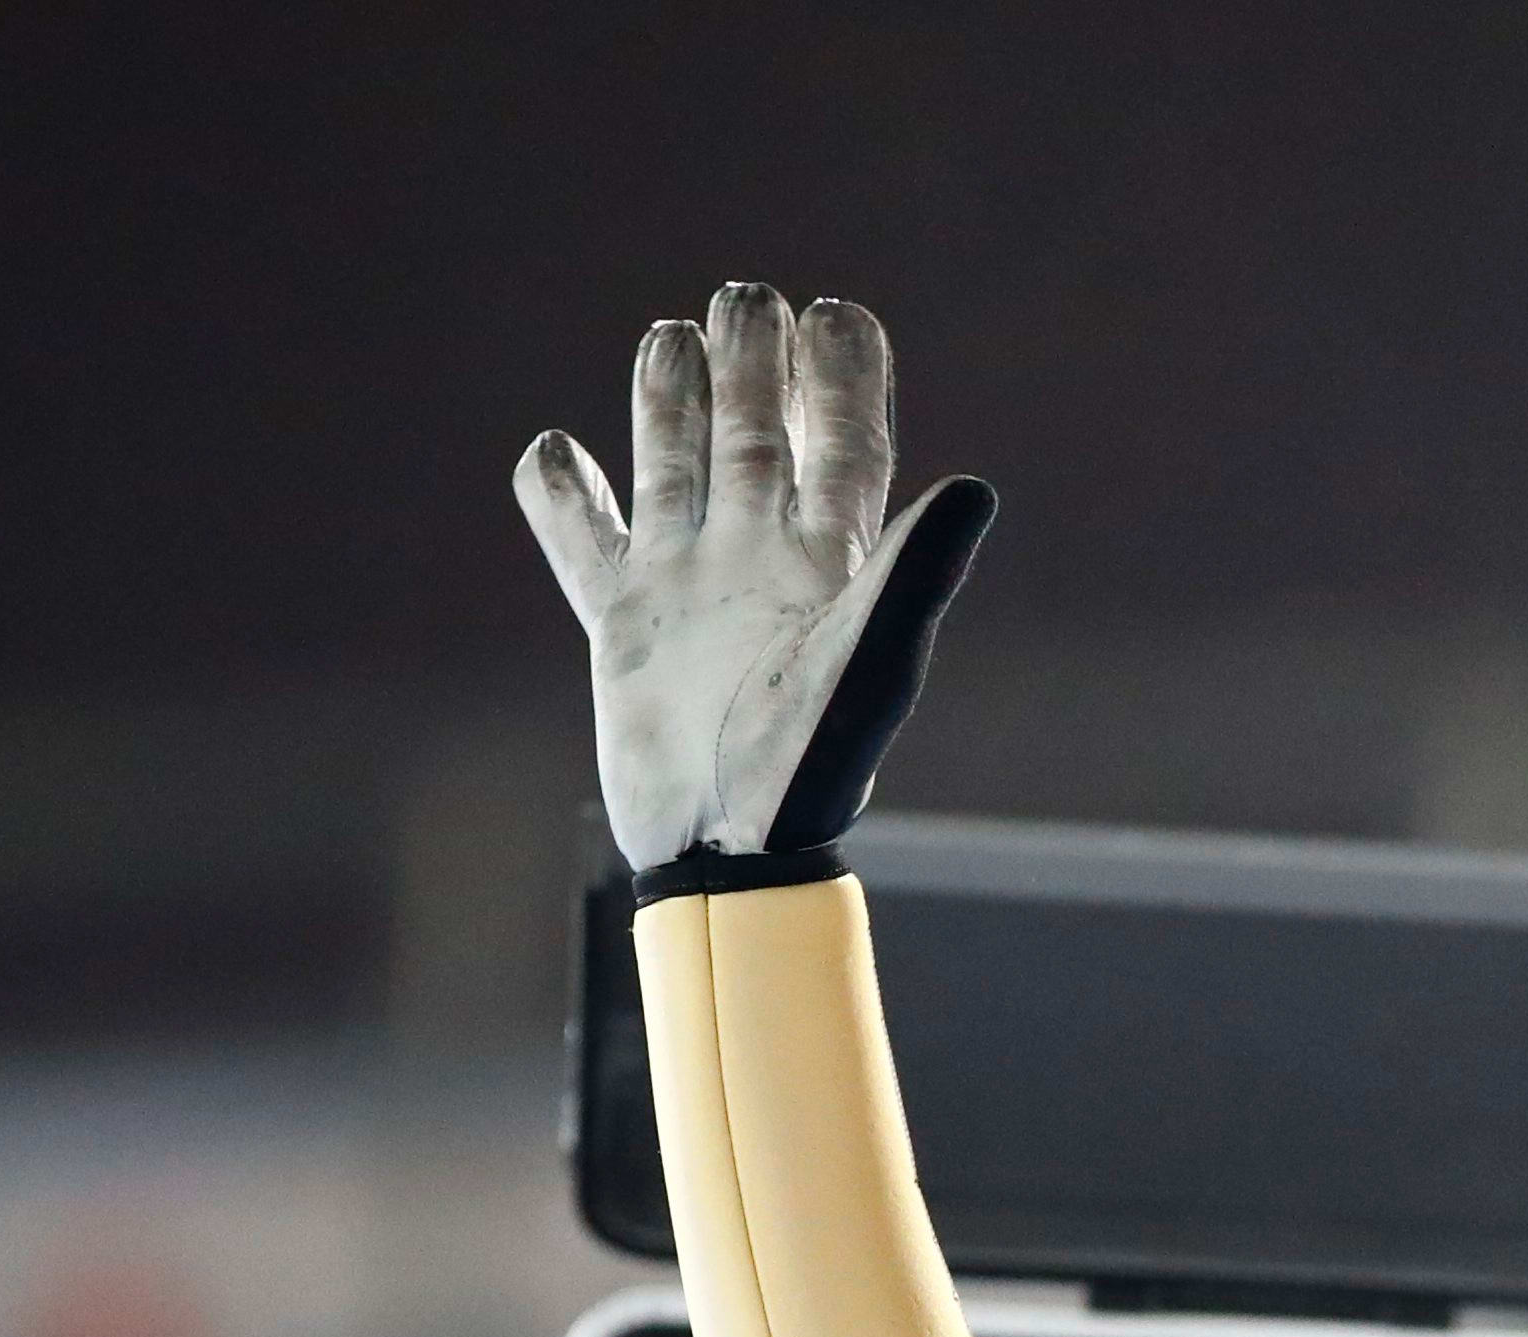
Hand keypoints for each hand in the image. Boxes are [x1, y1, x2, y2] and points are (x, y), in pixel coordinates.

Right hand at [514, 282, 994, 891]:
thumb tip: (974, 485)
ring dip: (669, 405)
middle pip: (755, 438)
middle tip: (744, 296)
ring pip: (674, 469)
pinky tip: (554, 452)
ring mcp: (687, 588)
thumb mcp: (868, 663)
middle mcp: (756, 561)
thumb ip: (913, 573)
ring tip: (668, 336)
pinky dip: (566, 500)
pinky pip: (588, 548)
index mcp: (825, 563)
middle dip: (752, 367)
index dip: (842, 380)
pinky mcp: (624, 629)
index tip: (838, 312)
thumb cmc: (809, 767)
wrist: (727, 848)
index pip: (842, 446)